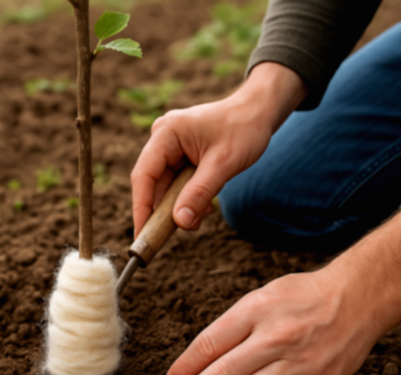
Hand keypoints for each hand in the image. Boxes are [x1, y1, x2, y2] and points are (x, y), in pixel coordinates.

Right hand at [130, 62, 306, 235]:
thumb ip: (199, 193)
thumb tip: (180, 223)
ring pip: (165, 186)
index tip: (141, 236)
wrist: (259, 112)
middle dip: (164, 211)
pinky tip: (205, 205)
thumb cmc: (244, 129)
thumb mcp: (223, 164)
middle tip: (169, 237)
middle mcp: (162, 138)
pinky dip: (188, 197)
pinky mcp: (180, 154)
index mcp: (166, 133)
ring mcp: (170, 146)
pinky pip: (177, 183)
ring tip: (201, 217)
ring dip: (180, 205)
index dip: (141, 208)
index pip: (144, 176)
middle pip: (152, 183)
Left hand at [161, 269, 377, 374]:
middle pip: (223, 374)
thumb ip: (233, 325)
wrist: (359, 298)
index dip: (185, 367)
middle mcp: (275, 337)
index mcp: (257, 309)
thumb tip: (200, 359)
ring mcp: (297, 363)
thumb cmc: (305, 296)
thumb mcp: (263, 296)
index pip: (210, 343)